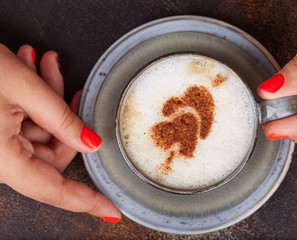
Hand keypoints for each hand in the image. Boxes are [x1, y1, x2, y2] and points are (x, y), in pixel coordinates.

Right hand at [0, 44, 120, 222]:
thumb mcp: (22, 87)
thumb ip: (62, 118)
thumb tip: (91, 143)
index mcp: (2, 160)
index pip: (55, 190)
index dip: (87, 201)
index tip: (111, 211)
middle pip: (53, 151)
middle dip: (63, 115)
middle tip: (65, 86)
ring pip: (40, 132)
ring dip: (45, 98)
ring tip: (38, 65)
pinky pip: (24, 124)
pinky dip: (31, 100)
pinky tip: (27, 69)